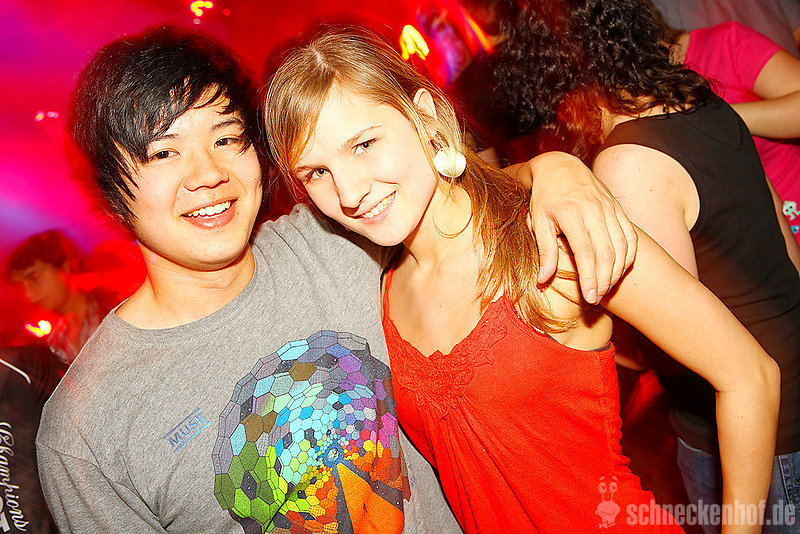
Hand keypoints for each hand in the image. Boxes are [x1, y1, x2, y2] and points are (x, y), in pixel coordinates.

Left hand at [511, 152, 636, 303]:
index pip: (586, 252)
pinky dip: (628, 256)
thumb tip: (542, 279)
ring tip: (606, 288)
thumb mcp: (538, 222)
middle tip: (596, 298)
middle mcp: (594, 210)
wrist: (560, 167)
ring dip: (616, 271)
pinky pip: (630, 236)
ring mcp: (609, 208)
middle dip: (604, 280)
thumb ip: (544, 251)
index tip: (589, 297)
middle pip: (607, 252)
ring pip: (621, 246)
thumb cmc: (545, 198)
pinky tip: (619, 271)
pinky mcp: (618, 208)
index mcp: (572, 214)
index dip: (589, 277)